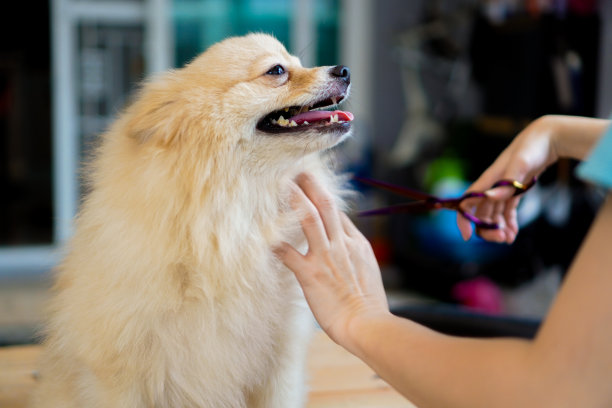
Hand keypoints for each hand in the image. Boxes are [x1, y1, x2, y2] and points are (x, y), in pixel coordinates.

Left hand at [275, 173, 389, 348]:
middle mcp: (341, 244)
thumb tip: (345, 243)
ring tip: (280, 183)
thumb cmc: (368, 304)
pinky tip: (261, 234)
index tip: (311, 186)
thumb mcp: (368, 271)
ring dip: (293, 198)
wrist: (367, 324)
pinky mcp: (310, 274)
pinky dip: (275, 242)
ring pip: (308, 218)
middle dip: (310, 184)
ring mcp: (326, 257)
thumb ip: (355, 254)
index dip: (323, 197)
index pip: (338, 214)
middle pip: (325, 205)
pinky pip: (288, 253)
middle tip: (297, 168)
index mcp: (356, 244)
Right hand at [457, 116, 558, 242]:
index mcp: (488, 180)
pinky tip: (514, 233)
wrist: (548, 138)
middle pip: (481, 213)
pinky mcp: (514, 190)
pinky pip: (507, 211)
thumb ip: (506, 183)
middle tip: (502, 239)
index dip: (464, 219)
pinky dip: (509, 223)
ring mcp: (502, 189)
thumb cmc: (531, 148)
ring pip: (493, 214)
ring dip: (499, 228)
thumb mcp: (520, 164)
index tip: (468, 236)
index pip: (467, 202)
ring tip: (509, 239)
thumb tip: (490, 198)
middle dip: (487, 228)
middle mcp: (491, 186)